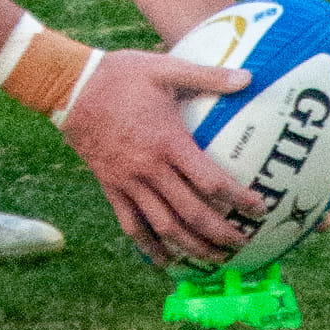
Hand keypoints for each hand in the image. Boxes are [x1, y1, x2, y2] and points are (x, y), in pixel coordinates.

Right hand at [60, 49, 269, 267]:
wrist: (70, 88)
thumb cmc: (119, 75)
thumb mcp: (163, 68)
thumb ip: (206, 75)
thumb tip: (248, 77)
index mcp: (168, 143)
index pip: (211, 181)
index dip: (239, 198)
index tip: (259, 207)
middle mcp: (150, 169)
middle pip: (192, 213)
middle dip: (221, 233)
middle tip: (244, 243)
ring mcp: (128, 181)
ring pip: (165, 226)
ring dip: (193, 247)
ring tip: (215, 259)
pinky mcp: (111, 186)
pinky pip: (131, 225)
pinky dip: (150, 247)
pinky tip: (165, 261)